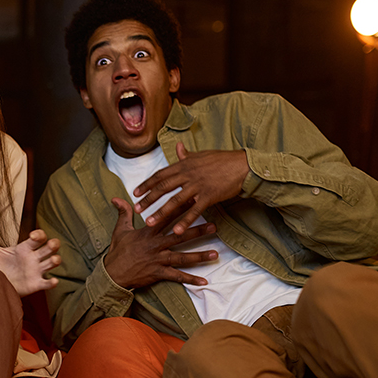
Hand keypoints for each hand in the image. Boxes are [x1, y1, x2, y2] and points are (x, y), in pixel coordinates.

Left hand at [0, 215, 61, 296]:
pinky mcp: (36, 284)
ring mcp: (36, 270)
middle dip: (53, 244)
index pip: (38, 237)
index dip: (39, 234)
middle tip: (51, 244)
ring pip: (53, 262)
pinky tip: (52, 281)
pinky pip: (47, 283)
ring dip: (56, 260)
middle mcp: (33, 258)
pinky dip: (52, 282)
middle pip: (50, 247)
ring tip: (53, 260)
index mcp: (24, 248)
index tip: (33, 236)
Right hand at [103, 197, 217, 289]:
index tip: (194, 200)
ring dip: (200, 256)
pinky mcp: (158, 273)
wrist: (112, 274)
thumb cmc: (117, 252)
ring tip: (215, 254)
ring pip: (182, 257)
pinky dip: (190, 280)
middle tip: (214, 226)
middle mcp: (155, 245)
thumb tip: (116, 197)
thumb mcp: (120, 230)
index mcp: (148, 232)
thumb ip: (124, 213)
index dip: (181, 208)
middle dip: (197, 231)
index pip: (167, 217)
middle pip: (179, 236)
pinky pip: (177, 277)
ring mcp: (158, 260)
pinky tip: (204, 282)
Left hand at [133, 141, 249, 234]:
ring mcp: (198, 185)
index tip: (135, 192)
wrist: (242, 165)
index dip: (147, 184)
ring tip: (149, 222)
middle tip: (136, 209)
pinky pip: (194, 210)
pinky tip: (177, 231)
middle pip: (163, 188)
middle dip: (148, 199)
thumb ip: (187, 154)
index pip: (160, 175)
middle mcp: (188, 174)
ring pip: (175, 201)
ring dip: (161, 212)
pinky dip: (185, 221)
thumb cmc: (222, 160)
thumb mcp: (202, 155)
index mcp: (184, 165)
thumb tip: (178, 147)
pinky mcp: (209, 196)